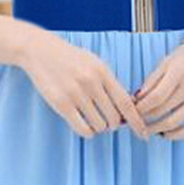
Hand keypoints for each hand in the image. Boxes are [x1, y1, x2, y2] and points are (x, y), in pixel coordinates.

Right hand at [20, 30, 149, 139]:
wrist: (40, 51)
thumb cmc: (69, 58)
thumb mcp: (94, 63)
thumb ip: (109, 83)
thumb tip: (126, 108)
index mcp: (102, 72)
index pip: (126, 102)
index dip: (137, 120)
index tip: (143, 133)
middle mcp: (91, 82)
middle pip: (114, 118)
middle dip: (114, 124)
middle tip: (109, 121)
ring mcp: (75, 93)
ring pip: (100, 125)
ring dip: (100, 127)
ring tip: (93, 119)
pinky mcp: (61, 103)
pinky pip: (83, 128)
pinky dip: (88, 132)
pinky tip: (85, 126)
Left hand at [134, 37, 183, 139]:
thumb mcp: (165, 63)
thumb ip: (150, 82)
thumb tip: (134, 102)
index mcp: (180, 72)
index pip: (155, 97)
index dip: (140, 108)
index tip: (132, 111)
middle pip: (161, 111)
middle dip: (144, 118)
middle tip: (135, 120)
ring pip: (172, 123)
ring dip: (154, 129)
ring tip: (145, 128)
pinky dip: (174, 136)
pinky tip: (163, 133)